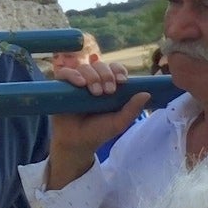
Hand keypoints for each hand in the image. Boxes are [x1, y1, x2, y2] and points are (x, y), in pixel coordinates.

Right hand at [44, 57, 146, 184]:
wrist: (78, 142)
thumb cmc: (98, 131)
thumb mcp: (119, 122)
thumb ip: (132, 109)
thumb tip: (146, 93)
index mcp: (107, 86)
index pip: (113, 69)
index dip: (118, 70)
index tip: (122, 81)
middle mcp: (92, 81)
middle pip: (99, 65)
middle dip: (106, 75)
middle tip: (108, 91)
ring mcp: (76, 83)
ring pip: (83, 67)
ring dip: (92, 76)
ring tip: (95, 92)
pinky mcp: (61, 87)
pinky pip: (64, 73)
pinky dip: (73, 75)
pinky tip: (80, 84)